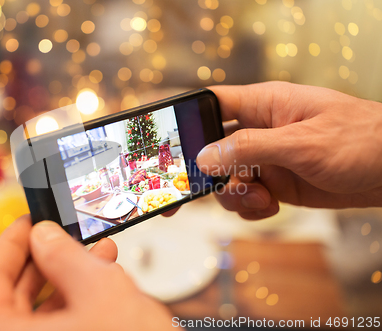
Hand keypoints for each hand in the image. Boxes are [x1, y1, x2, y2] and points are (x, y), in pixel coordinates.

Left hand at [0, 216, 174, 330]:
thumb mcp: (101, 293)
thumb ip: (65, 257)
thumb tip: (43, 235)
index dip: (8, 246)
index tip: (26, 223)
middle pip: (12, 300)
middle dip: (44, 261)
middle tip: (61, 234)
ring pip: (40, 317)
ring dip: (66, 280)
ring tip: (96, 252)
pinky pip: (60, 330)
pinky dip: (78, 304)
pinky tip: (103, 281)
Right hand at [196, 82, 381, 219]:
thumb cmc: (361, 139)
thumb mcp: (301, 142)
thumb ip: (249, 149)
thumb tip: (204, 159)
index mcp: (264, 105)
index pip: (213, 104)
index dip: (187, 117)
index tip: (166, 141)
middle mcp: (260, 132)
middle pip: (212, 148)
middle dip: (200, 170)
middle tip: (186, 190)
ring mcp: (267, 160)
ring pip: (226, 179)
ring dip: (232, 195)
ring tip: (259, 198)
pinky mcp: (276, 185)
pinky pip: (246, 198)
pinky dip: (250, 207)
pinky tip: (268, 206)